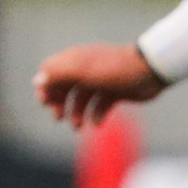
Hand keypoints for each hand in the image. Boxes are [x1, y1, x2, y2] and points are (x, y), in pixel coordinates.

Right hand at [33, 42, 165, 127]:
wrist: (150, 71)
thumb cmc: (113, 69)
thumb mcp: (82, 71)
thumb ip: (58, 74)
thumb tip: (37, 82)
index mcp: (75, 60)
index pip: (50, 71)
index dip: (45, 86)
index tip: (46, 102)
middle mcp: (86, 69)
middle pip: (64, 87)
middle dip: (59, 103)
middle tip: (58, 118)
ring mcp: (101, 80)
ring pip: (82, 99)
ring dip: (77, 113)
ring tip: (78, 127)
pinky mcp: (116, 91)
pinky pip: (100, 105)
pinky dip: (97, 115)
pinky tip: (97, 124)